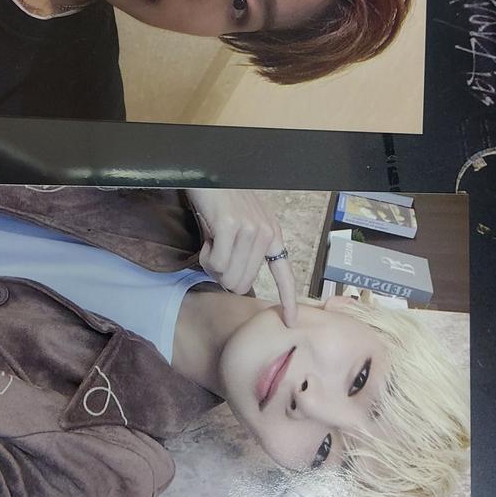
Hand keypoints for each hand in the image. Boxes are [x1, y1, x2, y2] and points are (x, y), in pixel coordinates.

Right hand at [185, 189, 296, 326]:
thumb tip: (237, 286)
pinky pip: (215, 263)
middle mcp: (266, 233)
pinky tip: (208, 237)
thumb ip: (246, 253)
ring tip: (212, 241)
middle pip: (242, 284)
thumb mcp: (243, 227)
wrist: (208, 174)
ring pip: (228, 276)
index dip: (287, 299)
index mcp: (272, 235)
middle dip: (223, 276)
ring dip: (212, 264)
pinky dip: (205, 256)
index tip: (290, 322)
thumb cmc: (221, 204)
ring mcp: (250, 230)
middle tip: (216, 253)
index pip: (284, 273)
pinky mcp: (231, 227)